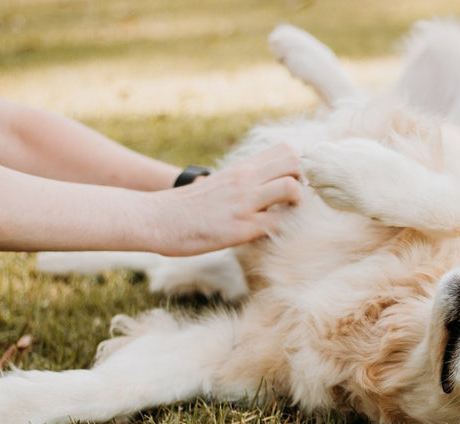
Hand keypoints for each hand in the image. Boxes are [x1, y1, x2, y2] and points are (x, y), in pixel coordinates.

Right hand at [147, 143, 301, 255]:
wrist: (157, 219)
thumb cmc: (188, 206)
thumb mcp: (219, 184)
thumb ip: (242, 181)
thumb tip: (260, 186)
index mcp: (242, 168)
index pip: (285, 151)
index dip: (297, 169)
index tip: (292, 186)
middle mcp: (245, 180)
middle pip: (294, 162)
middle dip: (302, 182)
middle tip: (292, 202)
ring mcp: (245, 203)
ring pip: (292, 189)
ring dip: (297, 205)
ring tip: (284, 217)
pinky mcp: (242, 227)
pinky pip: (278, 224)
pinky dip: (282, 231)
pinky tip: (271, 236)